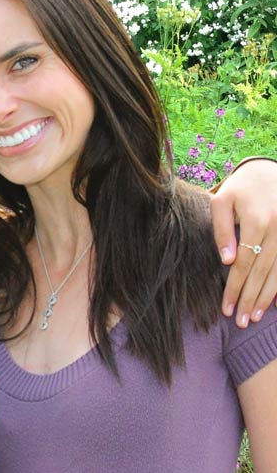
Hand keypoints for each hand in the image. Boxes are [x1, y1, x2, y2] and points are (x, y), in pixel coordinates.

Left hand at [211, 158, 276, 326]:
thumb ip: (221, 229)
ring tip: (254, 317)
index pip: (244, 263)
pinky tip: (273, 303)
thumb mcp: (223, 200)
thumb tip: (226, 261)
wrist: (271, 171)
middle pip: (262, 272)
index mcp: (258, 221)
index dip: (234, 288)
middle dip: (250, 299)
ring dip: (267, 298)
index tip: (226, 308)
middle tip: (240, 322)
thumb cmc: (241, 187)